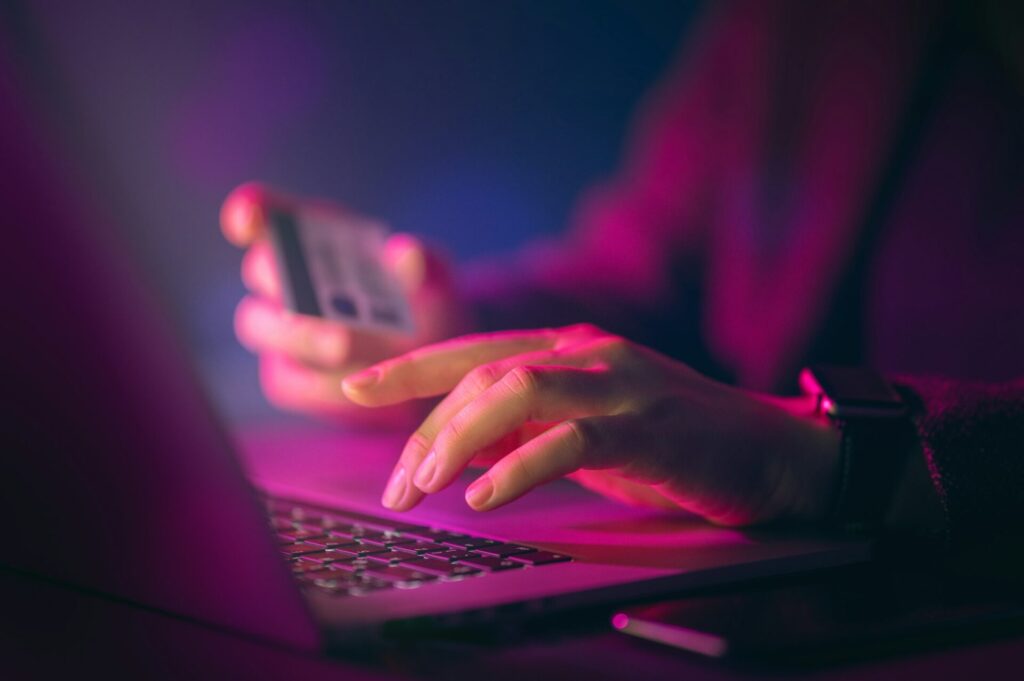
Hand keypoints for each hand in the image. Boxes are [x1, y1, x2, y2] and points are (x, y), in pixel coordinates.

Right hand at [221, 183, 467, 424]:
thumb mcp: (433, 277)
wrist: (433, 357)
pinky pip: (286, 380)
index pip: (264, 213)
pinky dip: (317, 383)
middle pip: (259, 268)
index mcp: (314, 234)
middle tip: (309, 292)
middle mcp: (287, 277)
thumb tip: (407, 252)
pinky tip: (352, 386)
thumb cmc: (423, 300)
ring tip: (342, 344)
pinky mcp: (288, 377)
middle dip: (279, 277)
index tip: (248, 220)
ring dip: (299, 334)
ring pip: (259, 325)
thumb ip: (421, 263)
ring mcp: (279, 328)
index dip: (250, 212)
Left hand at [342, 324, 840, 525]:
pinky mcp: (650, 427)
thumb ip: (528, 426)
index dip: (409, 366)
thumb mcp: (587, 429)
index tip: (354, 387)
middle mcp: (590, 351)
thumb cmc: (672, 442)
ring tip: (427, 488)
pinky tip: (487, 496)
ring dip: (460, 440)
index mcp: (570, 346)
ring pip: (518, 389)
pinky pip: (571, 440)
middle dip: (426, 429)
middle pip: (484, 373)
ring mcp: (621, 384)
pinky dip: (521, 467)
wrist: (773, 450)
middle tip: (396, 486)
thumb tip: (460, 446)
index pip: (473, 348)